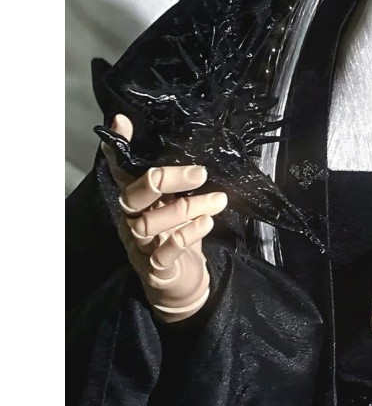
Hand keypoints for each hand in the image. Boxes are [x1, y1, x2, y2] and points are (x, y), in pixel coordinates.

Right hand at [103, 114, 227, 322]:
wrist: (183, 283)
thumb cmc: (181, 235)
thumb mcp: (179, 203)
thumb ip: (182, 181)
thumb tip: (202, 147)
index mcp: (137, 200)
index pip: (121, 171)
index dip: (118, 149)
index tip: (122, 121)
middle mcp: (131, 221)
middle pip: (132, 195)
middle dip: (166, 180)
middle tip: (201, 172)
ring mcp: (140, 246)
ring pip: (149, 223)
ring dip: (189, 207)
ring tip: (220, 200)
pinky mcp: (155, 269)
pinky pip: (165, 250)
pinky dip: (187, 234)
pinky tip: (207, 223)